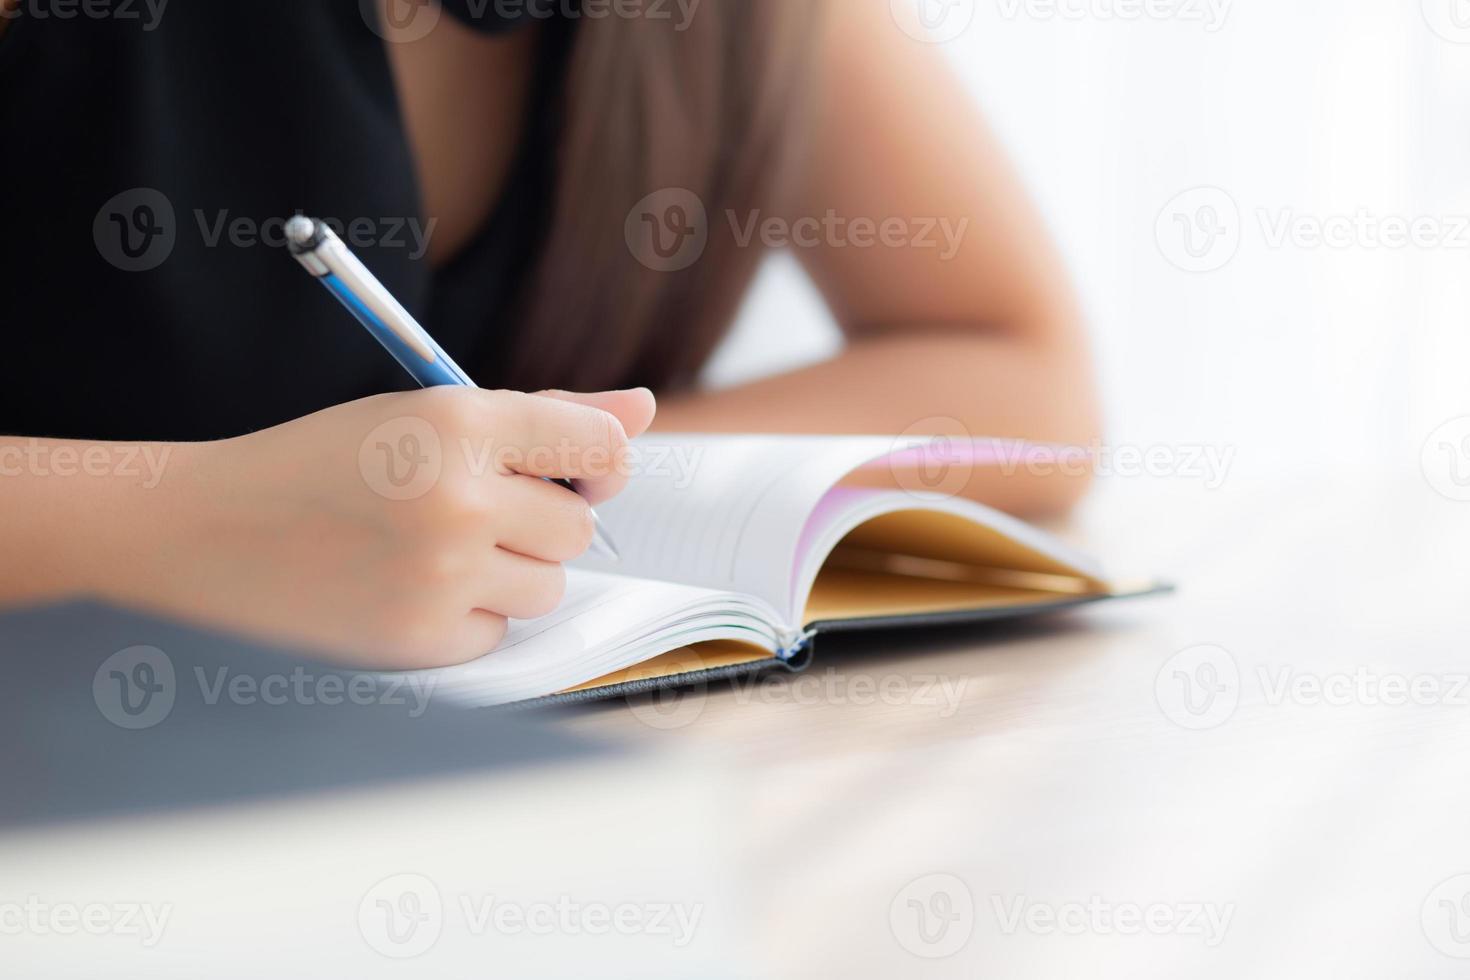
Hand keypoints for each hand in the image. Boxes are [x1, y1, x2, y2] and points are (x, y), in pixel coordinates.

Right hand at [117, 388, 655, 668]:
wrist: (206, 531)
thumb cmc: (322, 463)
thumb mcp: (425, 414)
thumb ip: (545, 415)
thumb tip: (641, 410)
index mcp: (459, 422)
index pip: (598, 443)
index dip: (598, 459)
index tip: (577, 468)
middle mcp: (459, 497)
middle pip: (579, 526)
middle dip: (541, 520)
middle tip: (473, 509)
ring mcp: (442, 575)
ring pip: (548, 585)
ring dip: (510, 572)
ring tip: (435, 549)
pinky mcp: (422, 639)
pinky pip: (499, 632)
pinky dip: (469, 617)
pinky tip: (409, 589)